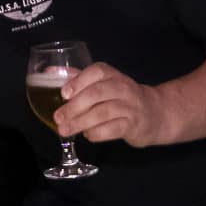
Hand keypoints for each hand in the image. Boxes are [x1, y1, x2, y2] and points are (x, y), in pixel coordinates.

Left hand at [54, 63, 172, 146]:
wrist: (155, 113)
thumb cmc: (121, 97)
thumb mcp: (103, 83)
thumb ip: (78, 78)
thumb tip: (49, 72)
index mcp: (112, 75)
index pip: (97, 71)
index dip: (79, 81)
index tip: (63, 94)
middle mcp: (123, 88)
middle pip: (96, 93)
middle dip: (74, 106)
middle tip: (58, 117)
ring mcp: (130, 107)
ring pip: (103, 112)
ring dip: (80, 122)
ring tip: (65, 130)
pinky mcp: (134, 125)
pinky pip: (112, 129)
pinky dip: (96, 133)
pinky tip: (87, 134)